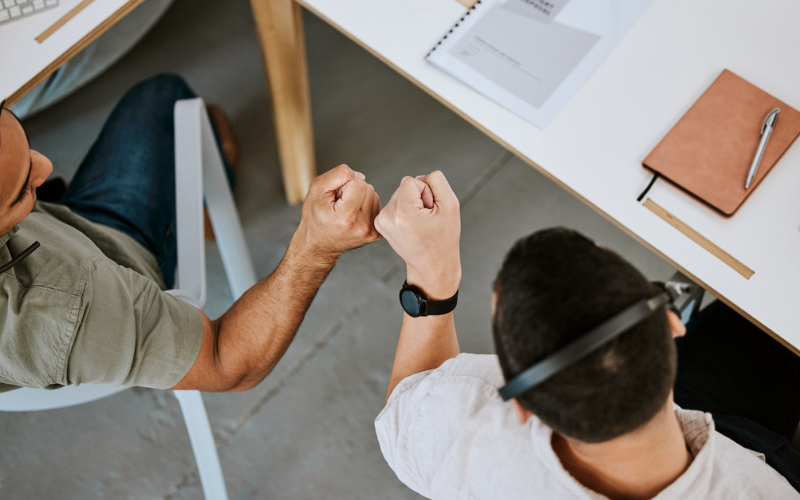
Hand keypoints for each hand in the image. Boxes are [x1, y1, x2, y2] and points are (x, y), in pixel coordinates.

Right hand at [295, 164, 381, 261]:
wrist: (319, 244)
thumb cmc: (315, 216)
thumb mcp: (316, 189)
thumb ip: (338, 174)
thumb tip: (360, 176)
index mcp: (347, 216)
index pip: (359, 183)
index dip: (345, 186)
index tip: (336, 198)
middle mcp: (362, 226)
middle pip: (368, 189)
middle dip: (354, 191)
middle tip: (339, 205)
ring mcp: (371, 232)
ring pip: (374, 196)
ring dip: (360, 198)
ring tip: (346, 210)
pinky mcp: (376, 234)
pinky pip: (377, 207)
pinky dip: (366, 207)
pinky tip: (354, 216)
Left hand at [374, 171, 460, 299]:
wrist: (432, 265)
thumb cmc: (444, 238)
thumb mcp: (450, 205)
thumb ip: (436, 181)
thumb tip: (419, 178)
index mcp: (403, 213)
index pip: (411, 180)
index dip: (426, 192)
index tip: (430, 211)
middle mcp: (387, 217)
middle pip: (404, 187)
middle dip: (418, 198)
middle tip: (426, 219)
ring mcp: (381, 221)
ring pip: (400, 194)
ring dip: (412, 204)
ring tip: (420, 224)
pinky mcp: (380, 224)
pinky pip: (395, 204)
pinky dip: (405, 211)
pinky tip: (412, 226)